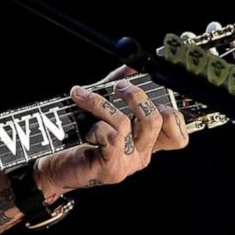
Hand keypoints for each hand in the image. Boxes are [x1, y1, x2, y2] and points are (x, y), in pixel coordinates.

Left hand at [33, 66, 191, 195]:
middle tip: (118, 87)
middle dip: (136, 96)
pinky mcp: (112, 167)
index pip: (178, 134)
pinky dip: (95, 125)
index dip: (174, 114)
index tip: (152, 94)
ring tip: (84, 97)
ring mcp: (128, 163)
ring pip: (127, 123)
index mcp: (145, 143)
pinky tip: (86, 129)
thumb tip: (131, 66)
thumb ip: (118, 88)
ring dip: (102, 104)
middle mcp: (141, 154)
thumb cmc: (78, 139)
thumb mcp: (102, 110)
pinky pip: (111, 136)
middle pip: (158, 120)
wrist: (55, 168)